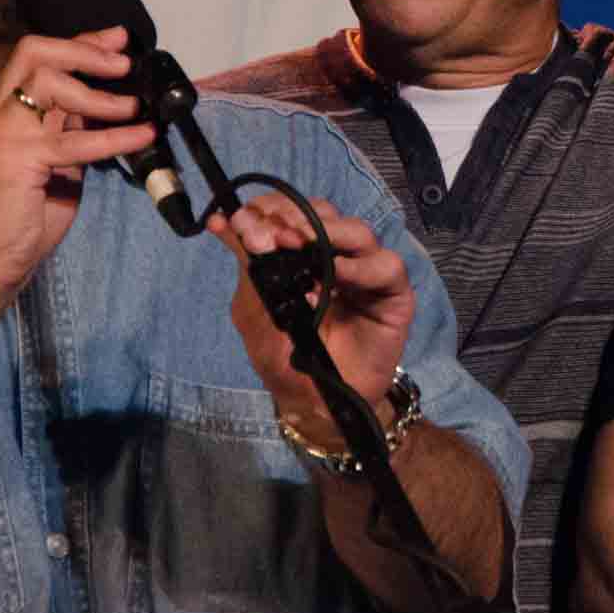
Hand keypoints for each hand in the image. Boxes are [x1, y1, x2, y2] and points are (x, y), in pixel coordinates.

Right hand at [0, 27, 154, 303]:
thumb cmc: (21, 215)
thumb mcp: (53, 161)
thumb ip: (70, 129)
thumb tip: (111, 104)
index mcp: (4, 110)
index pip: (37, 56)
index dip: (81, 43)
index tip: (117, 40)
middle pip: (37, 53)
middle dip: (87, 52)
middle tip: (125, 64)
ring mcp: (3, 134)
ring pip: (50, 83)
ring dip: (102, 94)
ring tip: (136, 106)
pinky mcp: (17, 160)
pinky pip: (74, 140)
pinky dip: (116, 136)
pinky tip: (143, 136)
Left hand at [210, 196, 413, 434]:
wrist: (314, 403)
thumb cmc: (285, 358)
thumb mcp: (254, 308)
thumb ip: (246, 264)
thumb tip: (219, 222)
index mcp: (304, 255)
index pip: (293, 213)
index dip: (272, 208)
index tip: (246, 220)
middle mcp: (337, 257)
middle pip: (327, 213)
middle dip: (296, 217)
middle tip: (273, 235)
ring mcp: (366, 274)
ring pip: (358, 231)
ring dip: (327, 232)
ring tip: (300, 246)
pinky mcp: (393, 295)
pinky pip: (387, 267)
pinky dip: (360, 267)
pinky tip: (335, 276)